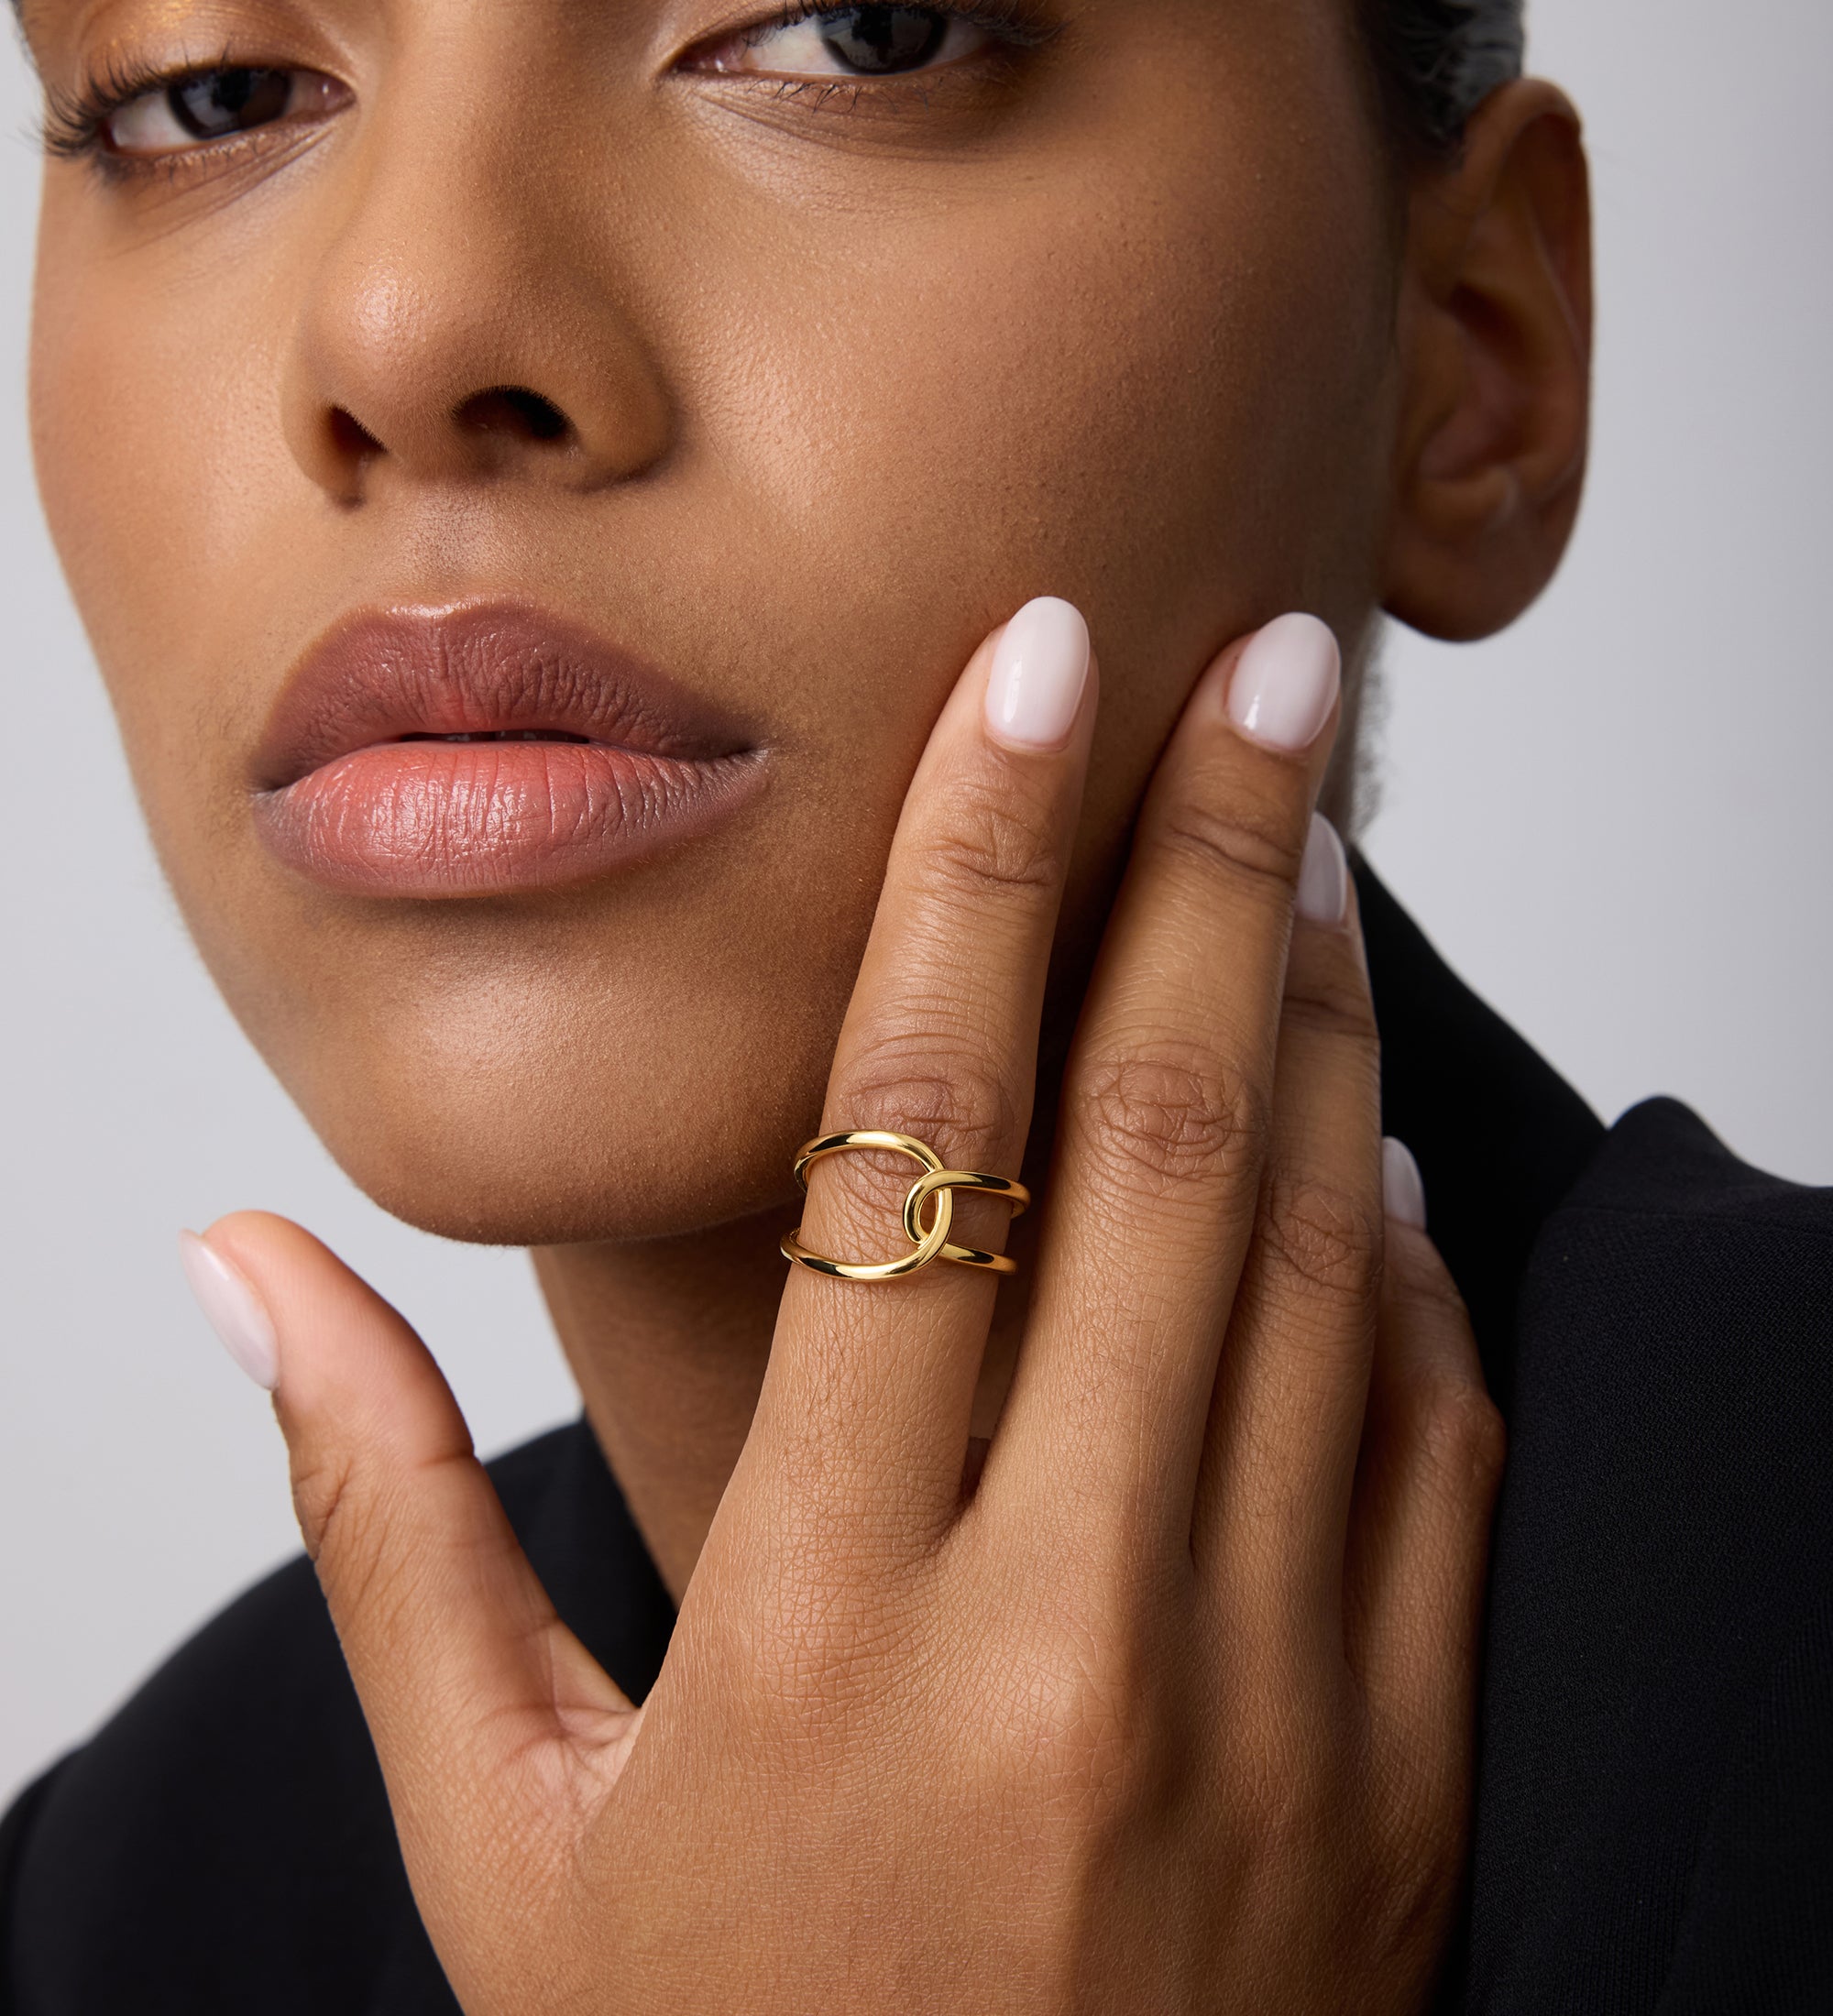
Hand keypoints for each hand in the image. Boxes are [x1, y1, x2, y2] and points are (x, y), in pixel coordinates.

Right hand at [195, 600, 1502, 2011]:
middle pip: (1155, 1144)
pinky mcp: (1397, 1755)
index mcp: (822, 1628)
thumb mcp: (504, 1842)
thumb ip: (379, 1528)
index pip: (910, 1146)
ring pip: (1313, 1255)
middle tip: (1260, 666)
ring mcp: (1269, 1692)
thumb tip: (238, 1267)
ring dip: (1313, 1015)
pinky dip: (1398, 1258)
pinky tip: (1359, 1139)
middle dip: (1203, 862)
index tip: (1026, 678)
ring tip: (1302, 834)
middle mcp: (1066, 1629)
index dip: (968, 875)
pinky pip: (1427, 1433)